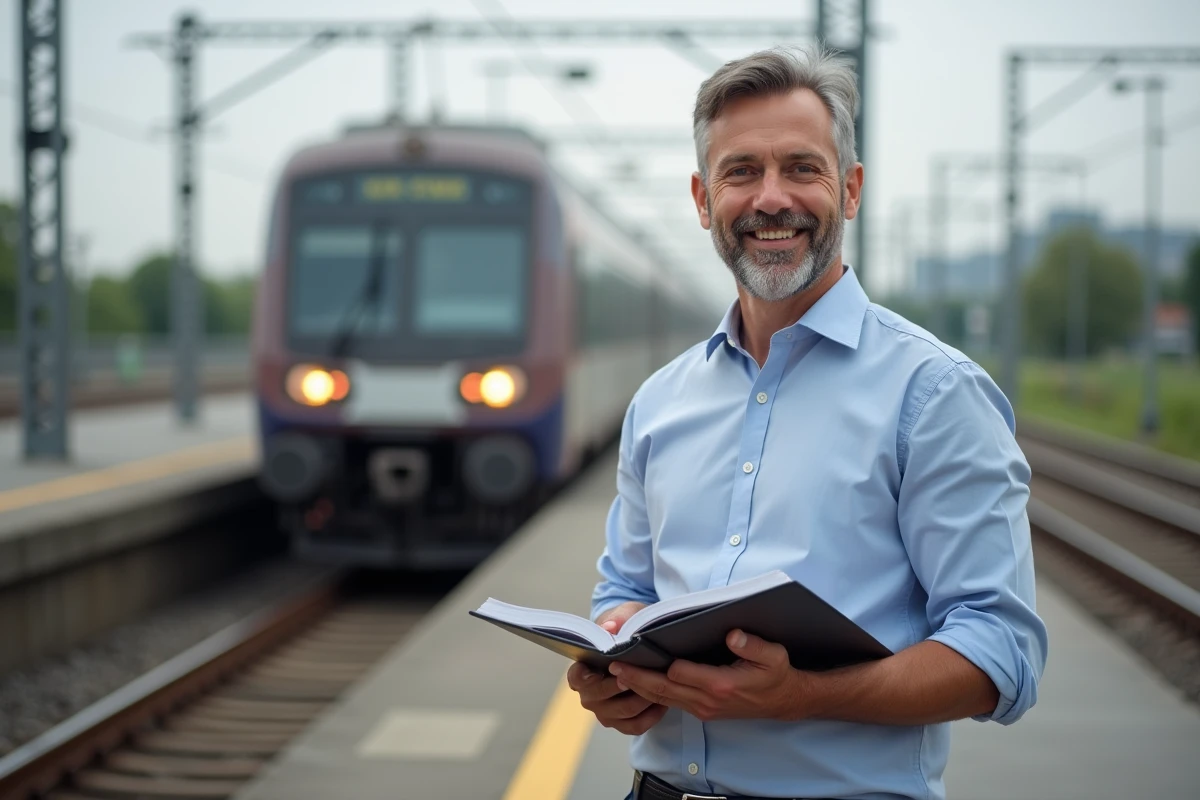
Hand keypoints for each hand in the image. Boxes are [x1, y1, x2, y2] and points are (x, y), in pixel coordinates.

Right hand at [565, 601, 665, 734]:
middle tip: (640, 674)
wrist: (640, 646)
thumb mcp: (625, 616)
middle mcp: (589, 694)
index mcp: (582, 670)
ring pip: (623, 712)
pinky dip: (651, 716)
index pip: (577, 677)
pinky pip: (636, 726)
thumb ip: (617, 620)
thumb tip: (610, 627)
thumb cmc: (628, 629)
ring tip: (659, 684)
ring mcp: (604, 711)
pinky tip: (663, 701)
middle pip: (600, 697)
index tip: (607, 668)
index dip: (588, 676)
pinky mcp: (622, 723)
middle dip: (622, 685)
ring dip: (642, 699)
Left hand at [608, 629, 805, 721]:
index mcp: (721, 685)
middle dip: (637, 678)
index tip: (640, 651)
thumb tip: (733, 634)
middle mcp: (707, 701)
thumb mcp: (774, 656)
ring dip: (639, 687)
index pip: (681, 674)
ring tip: (617, 674)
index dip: (661, 664)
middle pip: (663, 690)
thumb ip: (753, 645)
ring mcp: (703, 709)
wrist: (784, 701)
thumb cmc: (776, 675)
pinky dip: (651, 694)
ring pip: (663, 700)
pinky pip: (670, 703)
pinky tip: (638, 683)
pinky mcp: (701, 711)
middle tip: (613, 666)